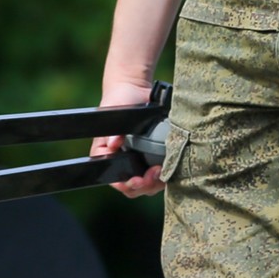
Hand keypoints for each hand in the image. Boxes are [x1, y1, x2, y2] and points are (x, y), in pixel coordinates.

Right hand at [92, 77, 164, 197]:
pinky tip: (171, 165)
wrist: (135, 90)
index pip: (115, 180)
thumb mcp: (113, 111)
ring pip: (149, 184)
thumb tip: (114, 143)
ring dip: (157, 182)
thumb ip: (112, 129)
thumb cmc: (118, 100)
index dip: (127, 184)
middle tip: (156, 173)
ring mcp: (139, 161)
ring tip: (164, 169)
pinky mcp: (154, 157)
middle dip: (146, 185)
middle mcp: (123, 162)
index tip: (138, 179)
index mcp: (107, 156)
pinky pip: (160, 174)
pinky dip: (167, 173)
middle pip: (134, 187)